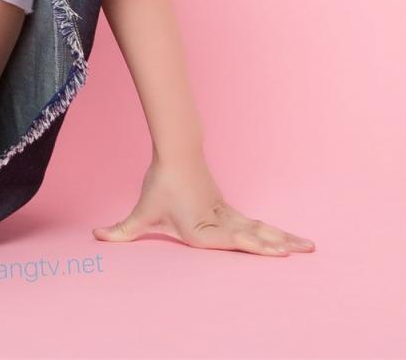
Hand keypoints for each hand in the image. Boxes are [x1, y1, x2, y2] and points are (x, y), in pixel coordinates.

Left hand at [92, 153, 315, 256]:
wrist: (177, 154)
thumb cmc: (161, 184)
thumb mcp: (142, 212)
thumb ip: (122, 230)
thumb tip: (96, 237)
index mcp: (202, 229)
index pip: (231, 239)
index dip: (253, 245)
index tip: (276, 250)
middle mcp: (220, 223)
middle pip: (253, 234)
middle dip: (278, 244)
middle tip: (304, 251)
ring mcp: (228, 215)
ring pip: (260, 228)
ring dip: (283, 238)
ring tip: (309, 246)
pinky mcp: (230, 210)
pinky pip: (256, 223)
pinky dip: (274, 232)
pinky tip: (288, 239)